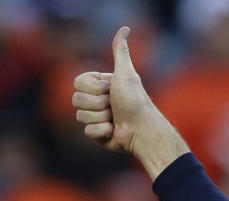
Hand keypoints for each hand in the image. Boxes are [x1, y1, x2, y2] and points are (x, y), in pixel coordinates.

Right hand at [73, 27, 187, 179]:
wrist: (142, 129)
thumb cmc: (135, 100)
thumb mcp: (126, 73)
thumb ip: (121, 52)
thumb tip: (125, 28)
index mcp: (99, 85)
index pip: (77, 83)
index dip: (94, 88)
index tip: (111, 90)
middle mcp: (96, 100)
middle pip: (76, 99)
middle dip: (99, 104)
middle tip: (115, 106)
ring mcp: (95, 117)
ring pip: (80, 116)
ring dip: (101, 118)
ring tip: (116, 119)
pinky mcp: (97, 134)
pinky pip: (87, 131)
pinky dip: (102, 131)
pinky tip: (114, 130)